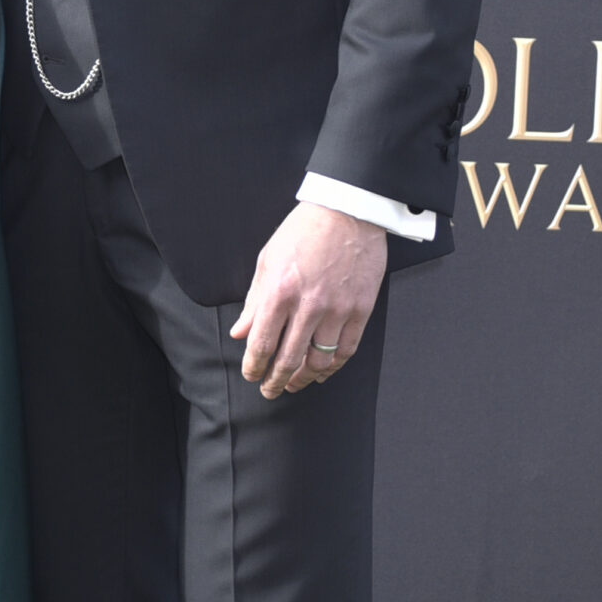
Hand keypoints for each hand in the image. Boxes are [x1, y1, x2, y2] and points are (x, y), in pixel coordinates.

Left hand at [229, 203, 385, 398]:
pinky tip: (322, 372)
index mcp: (279, 292)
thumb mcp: (267, 260)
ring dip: (303, 378)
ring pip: (319, 361)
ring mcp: (338, 310)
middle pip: (289, 359)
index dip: (254, 366)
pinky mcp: (361, 310)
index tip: (251, 375)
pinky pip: (346, 350)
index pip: (262, 343)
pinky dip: (333, 367)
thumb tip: (240, 332)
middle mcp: (308, 305)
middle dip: (275, 381)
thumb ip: (254, 301)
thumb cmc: (304, 231)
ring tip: (294, 384)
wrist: (348, 211)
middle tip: (269, 390)